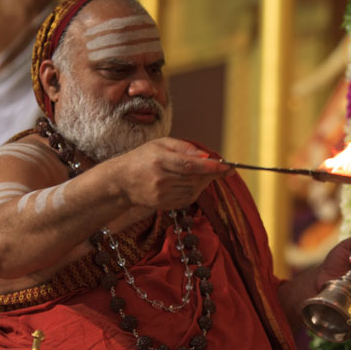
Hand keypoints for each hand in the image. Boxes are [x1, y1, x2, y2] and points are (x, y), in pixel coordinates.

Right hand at [108, 137, 232, 209]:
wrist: (121, 181)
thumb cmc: (143, 157)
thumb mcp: (161, 144)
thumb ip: (185, 148)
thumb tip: (207, 156)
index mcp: (160, 160)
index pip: (190, 165)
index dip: (211, 167)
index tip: (228, 167)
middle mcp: (160, 179)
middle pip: (195, 179)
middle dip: (212, 174)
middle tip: (222, 168)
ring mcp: (161, 194)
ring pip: (194, 190)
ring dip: (204, 182)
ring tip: (202, 173)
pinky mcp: (163, 205)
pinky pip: (187, 198)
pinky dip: (195, 190)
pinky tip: (192, 182)